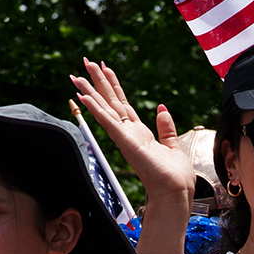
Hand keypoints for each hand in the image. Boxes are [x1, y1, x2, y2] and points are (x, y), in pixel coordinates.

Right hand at [71, 60, 203, 212]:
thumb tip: (162, 109)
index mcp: (139, 133)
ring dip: (91, 90)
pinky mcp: (124, 141)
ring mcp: (124, 136)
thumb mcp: (173, 145)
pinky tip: (84, 95)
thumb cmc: (174, 176)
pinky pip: (106, 120)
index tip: (105, 68)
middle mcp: (128, 133)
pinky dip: (94, 107)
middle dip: (98, 81)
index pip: (122, 104)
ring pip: (104, 108)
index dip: (113, 85)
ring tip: (78, 73)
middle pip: (110, 101)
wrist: (174, 191)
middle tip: (87, 62)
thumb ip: (166, 127)